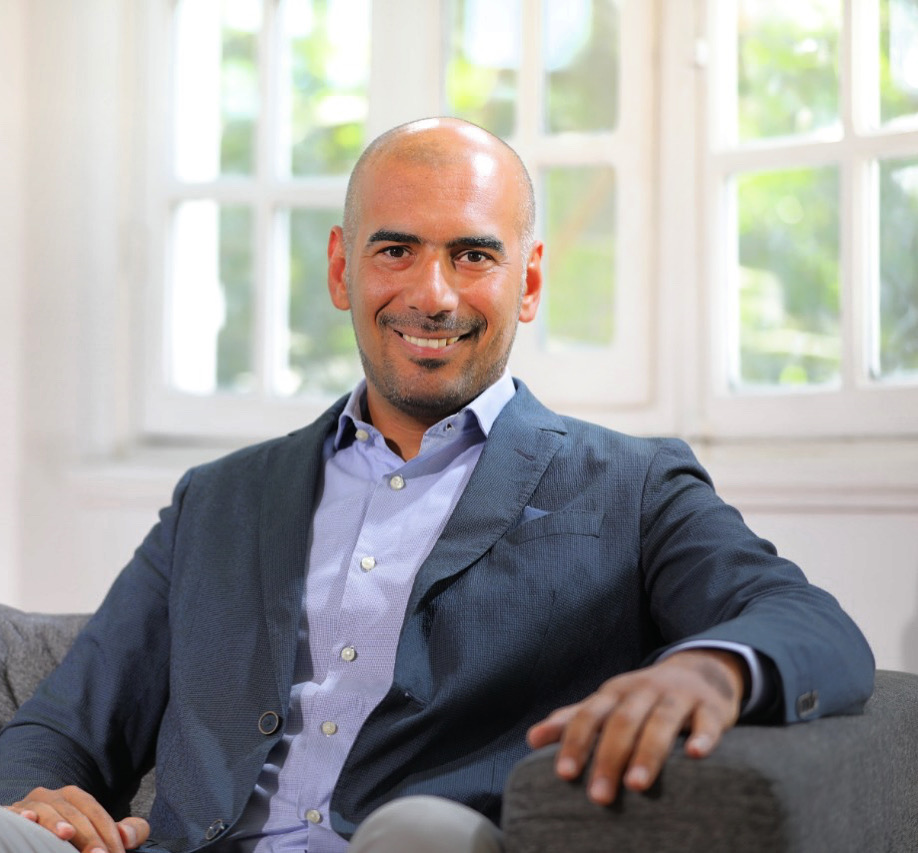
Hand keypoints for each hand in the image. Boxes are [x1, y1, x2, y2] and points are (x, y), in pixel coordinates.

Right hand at [6, 786, 149, 852]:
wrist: (34, 838)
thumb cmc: (70, 838)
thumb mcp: (98, 832)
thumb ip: (123, 830)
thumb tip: (128, 836)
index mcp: (73, 797)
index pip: (94, 810)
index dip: (107, 831)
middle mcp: (50, 797)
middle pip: (72, 812)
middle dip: (87, 834)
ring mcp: (28, 806)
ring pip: (45, 809)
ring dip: (56, 822)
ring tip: (67, 833)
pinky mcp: (10, 815)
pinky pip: (14, 813)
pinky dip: (21, 815)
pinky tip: (28, 818)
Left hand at [527, 649, 745, 804]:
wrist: (698, 671)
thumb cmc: (643, 698)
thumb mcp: (608, 704)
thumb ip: (573, 721)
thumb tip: (532, 739)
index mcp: (614, 693)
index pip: (589, 715)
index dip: (576, 742)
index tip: (564, 774)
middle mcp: (643, 690)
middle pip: (623, 721)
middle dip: (609, 758)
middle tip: (599, 796)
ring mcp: (678, 696)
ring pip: (661, 721)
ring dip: (648, 751)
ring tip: (637, 785)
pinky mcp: (710, 707)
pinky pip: (707, 720)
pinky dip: (703, 736)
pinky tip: (696, 755)